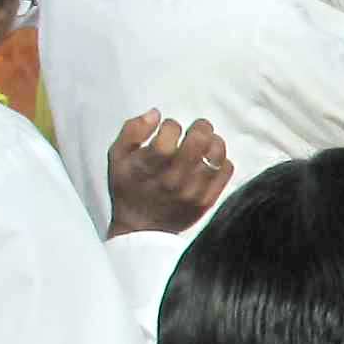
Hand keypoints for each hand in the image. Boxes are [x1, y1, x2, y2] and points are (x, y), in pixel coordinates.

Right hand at [104, 110, 229, 234]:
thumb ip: (132, 131)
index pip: (171, 132)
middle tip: (196, 128)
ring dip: (213, 142)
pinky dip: (221, 160)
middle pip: (199, 140)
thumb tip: (155, 114)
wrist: (140, 229)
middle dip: (199, 127)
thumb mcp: (117, 157)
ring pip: (216, 154)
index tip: (168, 130)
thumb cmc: (128, 189)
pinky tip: (209, 161)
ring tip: (205, 142)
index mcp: (150, 166)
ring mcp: (193, 191)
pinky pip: (226, 171)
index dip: (171, 125)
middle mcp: (174, 178)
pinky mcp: (207, 200)